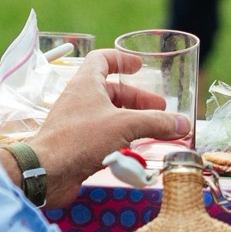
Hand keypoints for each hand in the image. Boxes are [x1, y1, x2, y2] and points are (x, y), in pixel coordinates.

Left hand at [30, 48, 191, 206]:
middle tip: (160, 108)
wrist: (47, 173)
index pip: (102, 59)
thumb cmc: (79, 140)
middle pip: (112, 91)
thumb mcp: (125, 125)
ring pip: (110, 115)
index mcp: (86, 83)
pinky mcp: (79, 145)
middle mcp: (80, 100)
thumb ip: (156, 122)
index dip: (121, 59)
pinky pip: (105, 136)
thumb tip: (183, 123)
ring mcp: (78, 123)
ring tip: (155, 129)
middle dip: (138, 98)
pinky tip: (138, 149)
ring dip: (133, 120)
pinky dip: (123, 139)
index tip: (139, 66)